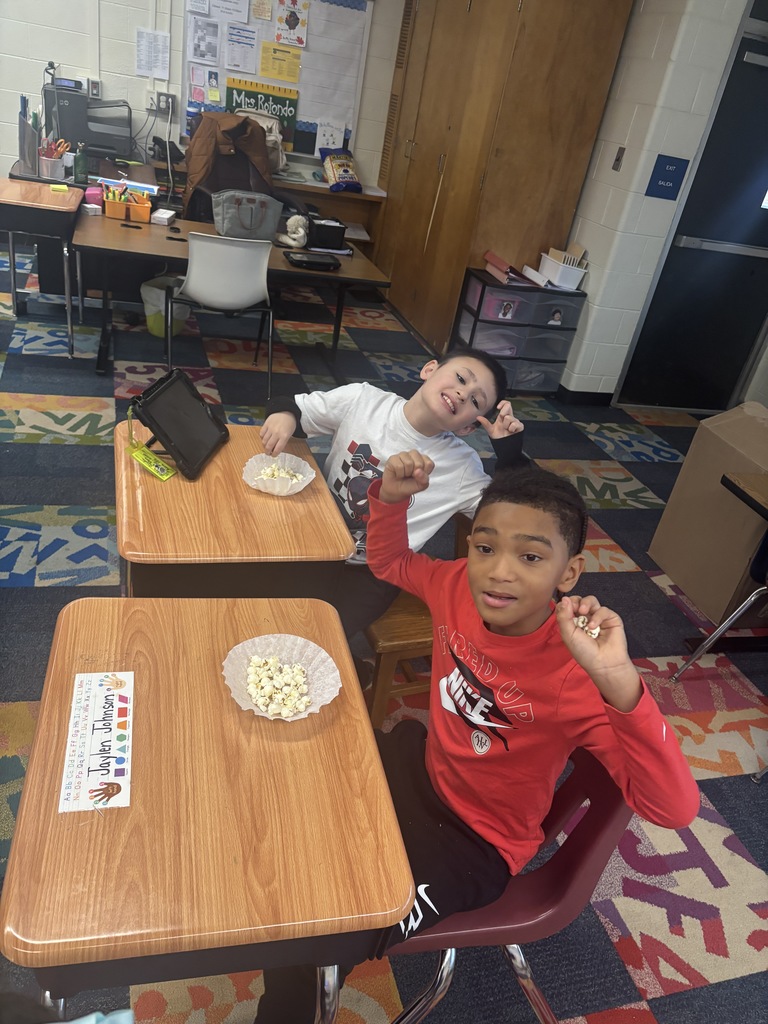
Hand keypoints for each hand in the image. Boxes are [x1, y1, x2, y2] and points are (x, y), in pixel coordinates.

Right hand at [260, 412, 296, 455]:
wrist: (286, 412)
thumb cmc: (290, 424)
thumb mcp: (289, 434)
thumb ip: (283, 441)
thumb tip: (276, 449)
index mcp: (284, 436)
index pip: (277, 448)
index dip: (274, 454)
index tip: (273, 455)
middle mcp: (277, 433)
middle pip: (269, 446)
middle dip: (268, 451)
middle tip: (268, 453)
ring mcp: (270, 428)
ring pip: (264, 440)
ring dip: (264, 445)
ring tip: (266, 446)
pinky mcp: (266, 424)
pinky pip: (261, 433)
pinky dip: (262, 437)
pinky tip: (264, 438)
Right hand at [380, 450, 434, 503]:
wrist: (396, 491)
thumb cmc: (409, 485)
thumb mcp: (421, 485)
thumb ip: (424, 479)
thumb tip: (418, 471)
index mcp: (424, 459)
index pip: (429, 464)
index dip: (424, 473)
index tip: (419, 477)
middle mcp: (414, 455)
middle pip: (419, 463)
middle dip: (414, 474)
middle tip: (410, 476)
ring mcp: (403, 455)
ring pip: (408, 463)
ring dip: (406, 473)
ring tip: (404, 474)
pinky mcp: (393, 458)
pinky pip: (399, 466)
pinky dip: (399, 474)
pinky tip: (397, 474)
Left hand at [477, 400, 523, 438]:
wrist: (504, 446)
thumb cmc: (499, 437)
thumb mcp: (491, 430)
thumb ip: (485, 423)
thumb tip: (478, 417)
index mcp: (503, 416)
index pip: (506, 404)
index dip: (502, 403)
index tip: (498, 408)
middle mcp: (510, 417)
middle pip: (508, 406)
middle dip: (502, 414)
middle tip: (501, 423)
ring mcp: (515, 421)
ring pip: (509, 418)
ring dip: (505, 425)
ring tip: (506, 430)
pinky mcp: (520, 426)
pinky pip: (514, 424)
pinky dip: (511, 428)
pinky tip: (511, 432)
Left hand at [555, 595, 641, 711]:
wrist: (603, 664)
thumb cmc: (585, 653)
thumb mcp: (568, 635)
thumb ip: (564, 617)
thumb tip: (564, 599)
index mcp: (573, 622)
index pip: (567, 606)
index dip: (565, 604)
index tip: (564, 608)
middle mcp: (585, 619)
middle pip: (578, 600)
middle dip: (575, 601)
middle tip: (575, 609)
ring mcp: (598, 618)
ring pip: (591, 601)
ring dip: (586, 604)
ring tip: (583, 612)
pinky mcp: (611, 619)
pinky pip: (603, 610)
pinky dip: (597, 616)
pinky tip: (593, 627)